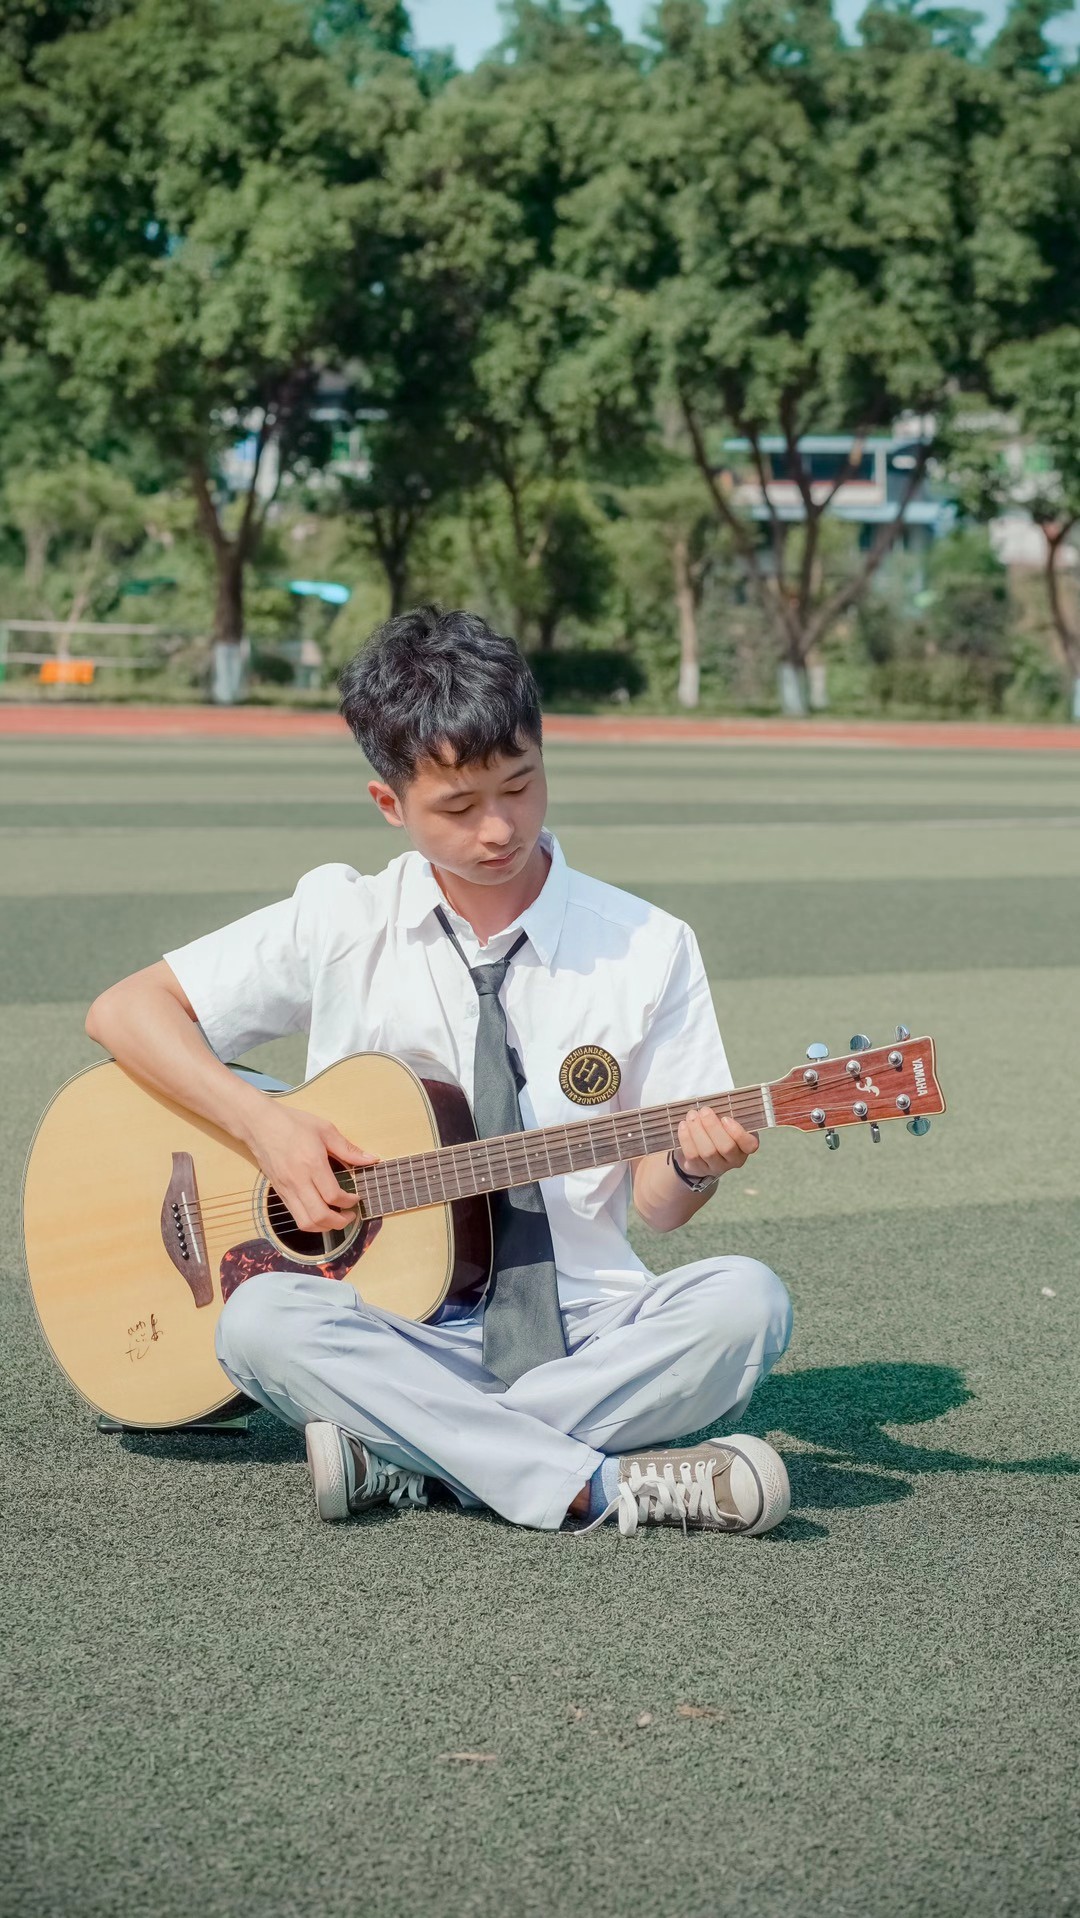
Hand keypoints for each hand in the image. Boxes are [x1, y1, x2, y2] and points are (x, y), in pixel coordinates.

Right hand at [242, 1101, 377, 1234]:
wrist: (259, 1124)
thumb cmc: (292, 1123)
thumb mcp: (325, 1130)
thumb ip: (348, 1148)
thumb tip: (371, 1159)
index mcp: (311, 1164)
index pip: (333, 1196)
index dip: (349, 1202)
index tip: (356, 1197)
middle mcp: (297, 1180)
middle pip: (319, 1216)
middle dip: (340, 1222)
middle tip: (351, 1215)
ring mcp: (286, 1189)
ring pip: (305, 1222)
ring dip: (325, 1227)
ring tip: (337, 1218)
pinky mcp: (279, 1192)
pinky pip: (295, 1216)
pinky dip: (311, 1222)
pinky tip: (321, 1214)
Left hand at [674, 1106, 758, 1182]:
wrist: (700, 1147)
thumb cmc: (718, 1129)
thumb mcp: (726, 1122)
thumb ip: (726, 1115)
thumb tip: (715, 1105)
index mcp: (745, 1147)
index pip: (749, 1144)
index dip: (738, 1132)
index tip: (725, 1118)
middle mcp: (734, 1159)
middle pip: (726, 1147)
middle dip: (713, 1127)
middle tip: (704, 1111)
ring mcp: (717, 1167)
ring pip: (708, 1152)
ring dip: (697, 1130)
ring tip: (691, 1115)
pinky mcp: (700, 1169)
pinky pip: (693, 1155)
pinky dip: (686, 1138)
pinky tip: (683, 1125)